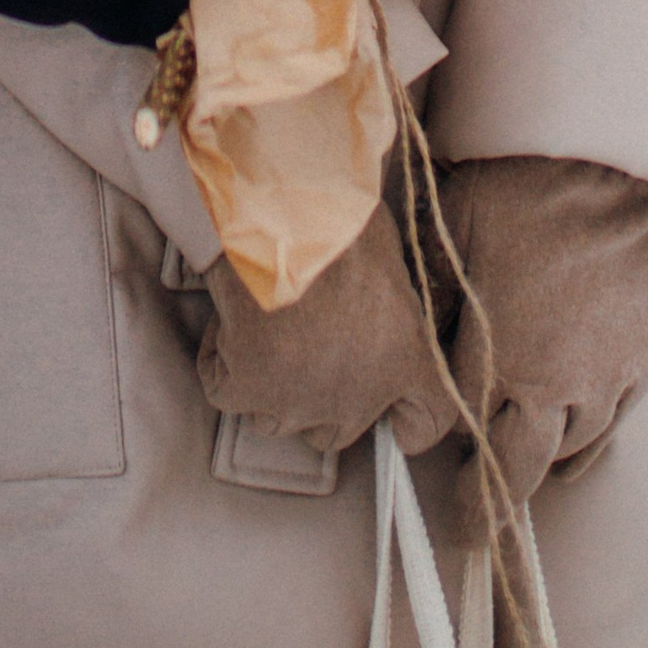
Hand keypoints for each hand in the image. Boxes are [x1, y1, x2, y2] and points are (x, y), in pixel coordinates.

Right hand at [198, 201, 456, 457]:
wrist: (287, 215)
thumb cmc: (343, 216)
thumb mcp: (386, 257)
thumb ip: (382, 305)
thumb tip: (358, 307)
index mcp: (407, 359)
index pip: (427, 421)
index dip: (407, 427)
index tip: (395, 425)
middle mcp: (358, 397)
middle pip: (336, 432)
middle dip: (317, 398)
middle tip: (299, 347)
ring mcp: (299, 403)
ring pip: (277, 419)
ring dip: (267, 384)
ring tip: (261, 323)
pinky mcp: (248, 392)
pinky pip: (225, 390)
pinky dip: (220, 360)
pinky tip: (228, 321)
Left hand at [440, 156, 647, 540]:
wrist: (606, 166)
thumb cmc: (514, 190)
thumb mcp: (451, 238)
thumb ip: (433, 304)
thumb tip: (413, 345)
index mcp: (499, 357)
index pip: (462, 435)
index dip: (440, 452)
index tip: (418, 456)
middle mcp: (554, 384)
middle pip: (519, 470)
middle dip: (488, 502)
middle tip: (469, 528)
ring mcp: (604, 378)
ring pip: (567, 452)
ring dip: (538, 461)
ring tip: (517, 465)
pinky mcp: (640, 363)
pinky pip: (611, 425)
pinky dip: (585, 440)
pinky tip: (569, 441)